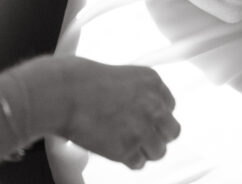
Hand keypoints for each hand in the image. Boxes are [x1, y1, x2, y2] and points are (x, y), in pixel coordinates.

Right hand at [28, 56, 180, 168]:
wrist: (69, 94)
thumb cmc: (88, 83)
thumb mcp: (125, 77)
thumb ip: (142, 94)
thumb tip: (147, 114)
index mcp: (153, 82)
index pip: (170, 107)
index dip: (157, 115)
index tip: (145, 119)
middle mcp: (154, 105)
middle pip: (172, 131)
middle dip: (159, 135)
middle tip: (144, 137)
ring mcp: (142, 128)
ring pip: (159, 151)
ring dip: (146, 151)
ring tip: (130, 145)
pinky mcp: (127, 149)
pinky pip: (139, 163)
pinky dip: (129, 160)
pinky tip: (118, 151)